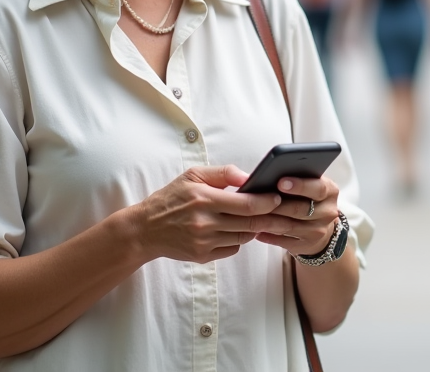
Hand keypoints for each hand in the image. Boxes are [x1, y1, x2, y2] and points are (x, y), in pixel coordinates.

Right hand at [129, 165, 288, 264]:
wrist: (145, 229)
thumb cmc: (171, 198)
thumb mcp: (192, 176)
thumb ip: (223, 173)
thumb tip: (248, 177)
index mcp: (204, 199)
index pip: (247, 204)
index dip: (267, 202)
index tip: (277, 198)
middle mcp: (205, 223)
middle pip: (251, 223)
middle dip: (272, 218)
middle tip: (284, 212)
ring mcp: (204, 242)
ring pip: (244, 237)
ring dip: (256, 228)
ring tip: (261, 218)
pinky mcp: (203, 256)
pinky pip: (232, 248)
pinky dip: (239, 239)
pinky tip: (236, 229)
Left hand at [255, 175, 341, 257]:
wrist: (321, 227)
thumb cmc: (309, 198)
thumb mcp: (312, 185)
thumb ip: (298, 178)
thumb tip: (271, 174)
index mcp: (330, 191)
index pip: (318, 188)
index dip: (299, 186)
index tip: (280, 182)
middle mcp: (327, 212)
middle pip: (300, 209)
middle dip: (277, 204)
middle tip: (258, 199)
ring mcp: (318, 231)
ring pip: (289, 226)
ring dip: (269, 220)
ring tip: (252, 214)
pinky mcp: (306, 245)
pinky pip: (283, 241)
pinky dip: (268, 236)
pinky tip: (256, 230)